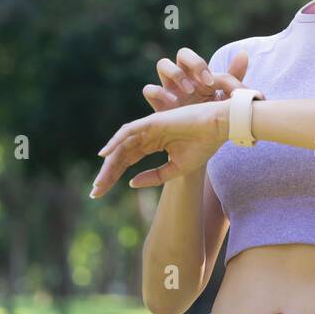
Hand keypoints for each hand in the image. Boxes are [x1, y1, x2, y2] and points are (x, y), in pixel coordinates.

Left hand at [89, 100, 230, 197]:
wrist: (219, 128)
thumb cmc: (203, 146)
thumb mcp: (176, 169)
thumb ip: (154, 177)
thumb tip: (131, 183)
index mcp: (154, 144)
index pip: (127, 161)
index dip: (114, 176)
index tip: (101, 192)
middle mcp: (148, 135)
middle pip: (120, 155)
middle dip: (108, 174)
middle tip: (95, 191)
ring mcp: (149, 127)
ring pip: (122, 145)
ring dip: (109, 164)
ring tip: (100, 182)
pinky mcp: (153, 121)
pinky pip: (129, 131)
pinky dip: (116, 141)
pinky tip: (105, 154)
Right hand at [144, 48, 254, 111]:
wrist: (202, 139)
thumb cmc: (214, 114)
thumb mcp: (226, 97)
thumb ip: (234, 77)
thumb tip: (244, 54)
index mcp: (197, 73)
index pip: (195, 57)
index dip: (201, 65)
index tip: (212, 82)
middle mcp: (183, 76)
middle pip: (181, 54)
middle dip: (192, 64)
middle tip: (203, 82)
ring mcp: (169, 88)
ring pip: (163, 64)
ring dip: (176, 74)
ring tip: (189, 92)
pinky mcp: (158, 104)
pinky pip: (149, 89)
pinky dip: (159, 93)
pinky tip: (173, 103)